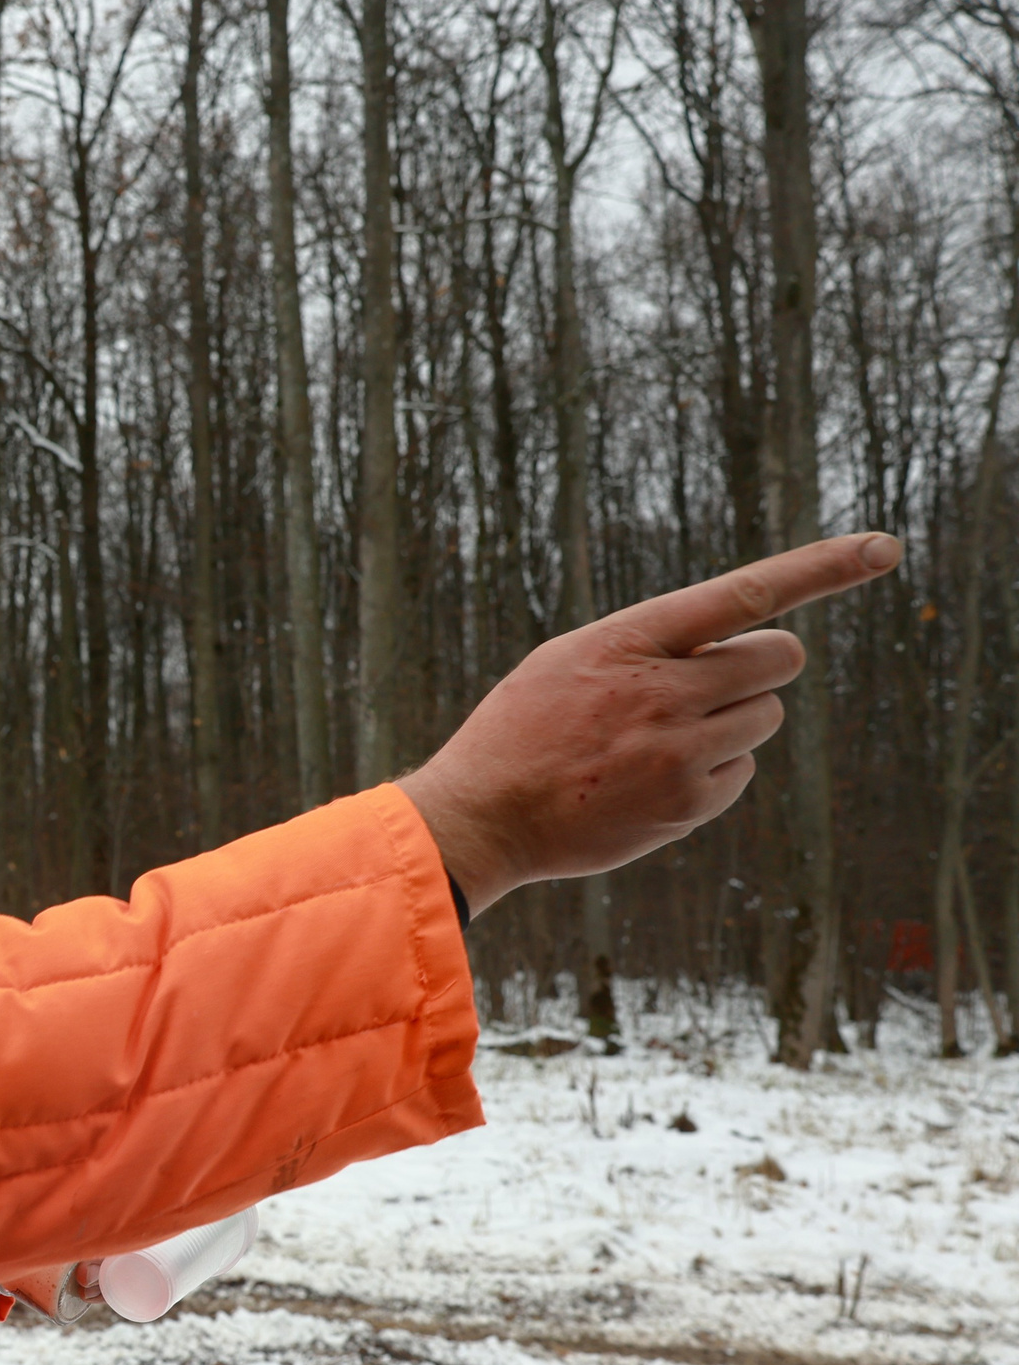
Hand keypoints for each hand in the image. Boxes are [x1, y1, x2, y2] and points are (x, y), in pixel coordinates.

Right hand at [396, 532, 900, 915]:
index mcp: (629, 641)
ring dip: (731, 723)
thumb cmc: (523, 730)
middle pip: (778, 659)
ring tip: (660, 741)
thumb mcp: (569, 661)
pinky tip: (653, 780)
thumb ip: (650, 644)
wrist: (481, 816)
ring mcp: (679, 752)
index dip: (821, 568)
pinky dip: (712, 773)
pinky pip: (742, 773)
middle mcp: (663, 692)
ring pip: (762, 718)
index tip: (883, 547)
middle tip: (723, 681)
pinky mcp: (687, 804)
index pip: (743, 593)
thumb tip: (738, 646)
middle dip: (764, 665)